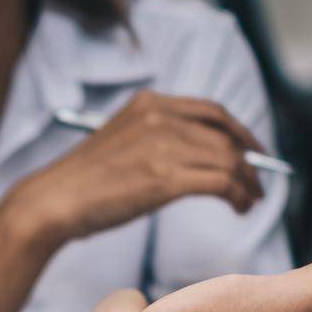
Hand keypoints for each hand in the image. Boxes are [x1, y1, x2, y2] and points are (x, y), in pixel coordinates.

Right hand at [9, 90, 266, 245]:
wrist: (54, 201)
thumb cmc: (82, 184)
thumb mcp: (121, 144)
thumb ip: (156, 140)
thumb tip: (196, 160)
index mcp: (149, 103)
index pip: (211, 112)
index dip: (239, 132)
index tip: (252, 152)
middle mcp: (160, 116)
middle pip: (225, 137)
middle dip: (249, 162)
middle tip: (256, 185)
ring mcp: (165, 145)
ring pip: (229, 160)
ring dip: (246, 183)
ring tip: (249, 202)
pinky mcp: (167, 176)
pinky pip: (222, 182)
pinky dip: (238, 195)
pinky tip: (238, 208)